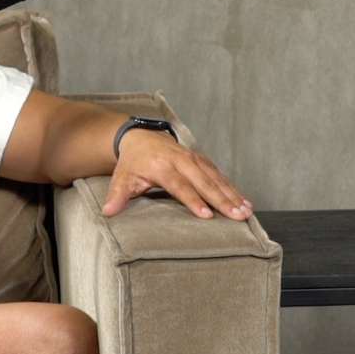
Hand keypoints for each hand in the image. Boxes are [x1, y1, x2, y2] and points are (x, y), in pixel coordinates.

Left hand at [101, 129, 252, 220]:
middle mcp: (181, 160)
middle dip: (223, 200)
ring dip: (233, 195)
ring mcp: (194, 158)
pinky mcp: (201, 160)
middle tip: (238, 216)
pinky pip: (220, 175)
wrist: (140, 137)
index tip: (207, 216)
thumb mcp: (121, 177)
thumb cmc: (131, 163)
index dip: (194, 201)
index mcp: (162, 166)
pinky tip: (245, 201)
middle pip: (204, 182)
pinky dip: (233, 188)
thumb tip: (107, 213)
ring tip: (247, 212)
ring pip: (216, 178)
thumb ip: (116, 195)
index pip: (180, 186)